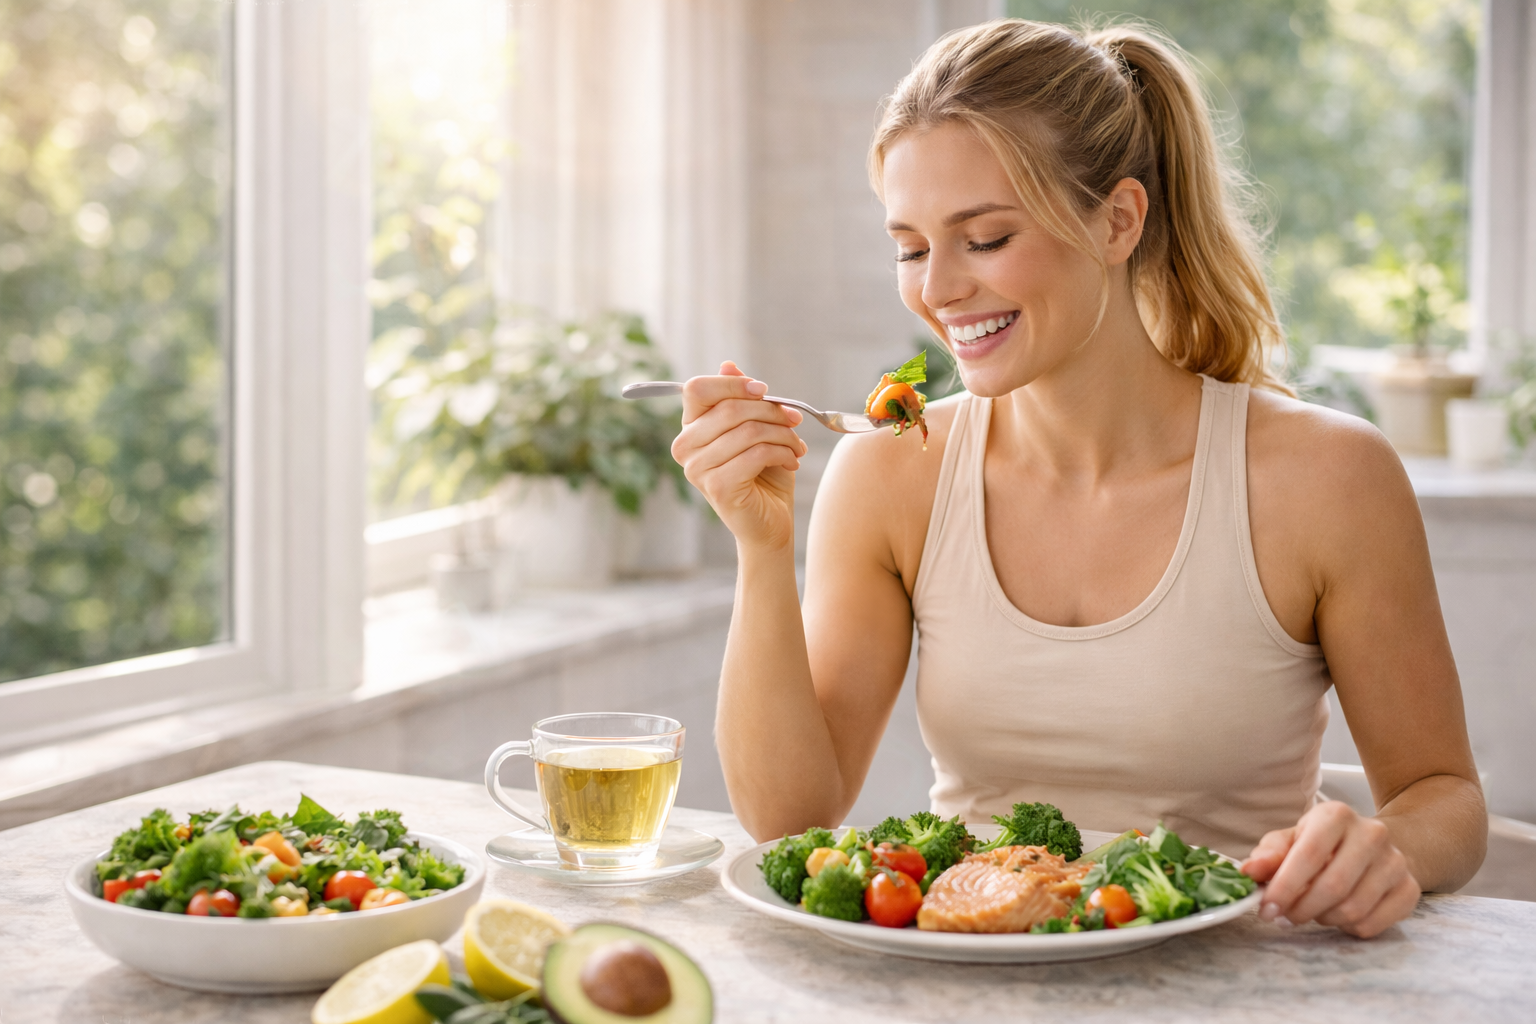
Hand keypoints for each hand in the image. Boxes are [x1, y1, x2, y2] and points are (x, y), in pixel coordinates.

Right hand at [671, 361, 807, 551]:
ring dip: (783, 434)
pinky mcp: (717, 487)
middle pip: (730, 408)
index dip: (734, 384)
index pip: (698, 388)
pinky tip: (792, 461)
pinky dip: (783, 452)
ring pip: (749, 430)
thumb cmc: (763, 476)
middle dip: (772, 411)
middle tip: (795, 421)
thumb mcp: (755, 430)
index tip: (766, 391)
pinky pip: (757, 453)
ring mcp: (697, 469)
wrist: (771, 524)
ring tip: (797, 446)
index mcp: (690, 429)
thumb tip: (729, 365)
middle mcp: (684, 448)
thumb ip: (740, 400)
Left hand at [1242, 801, 1419, 937]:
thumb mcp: (1291, 839)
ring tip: (1313, 910)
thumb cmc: (1323, 844)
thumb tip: (1248, 871)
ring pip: (1353, 909)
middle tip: (1285, 917)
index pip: (1309, 855)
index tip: (1267, 909)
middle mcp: (1372, 833)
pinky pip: (1372, 924)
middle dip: (1301, 909)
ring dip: (1324, 919)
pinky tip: (1339, 916)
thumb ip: (1269, 855)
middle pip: (1333, 886)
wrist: (1373, 846)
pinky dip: (1348, 928)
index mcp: (1336, 815)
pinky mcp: (1409, 889)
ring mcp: (1395, 862)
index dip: (1284, 887)